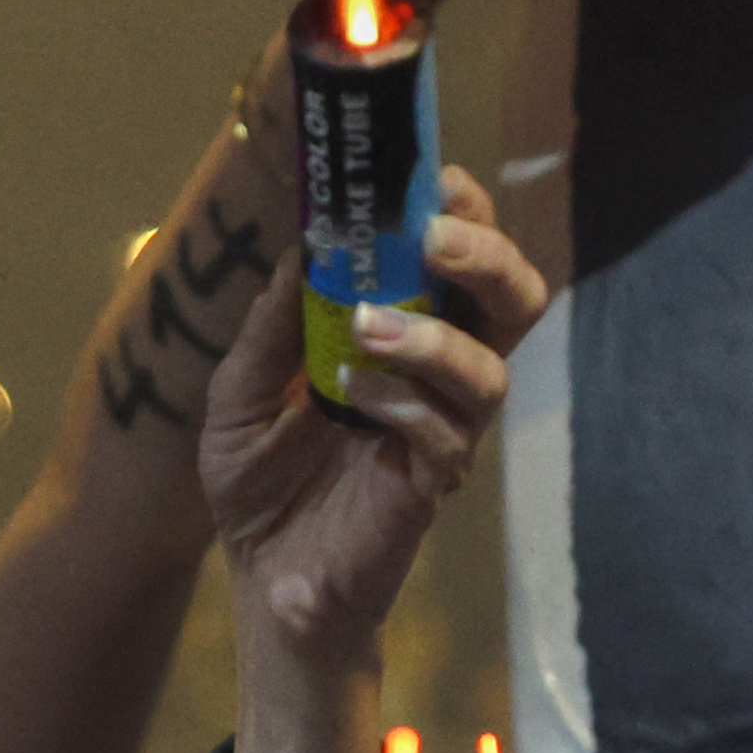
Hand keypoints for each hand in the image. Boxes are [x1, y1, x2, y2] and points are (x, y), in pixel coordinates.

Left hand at [199, 163, 542, 671]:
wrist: (263, 576)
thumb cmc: (261, 478)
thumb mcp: (238, 389)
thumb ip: (270, 323)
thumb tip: (300, 244)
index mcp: (404, 330)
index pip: (460, 258)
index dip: (463, 211)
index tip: (432, 176)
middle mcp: (440, 372)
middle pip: (513, 298)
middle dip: (485, 255)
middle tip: (434, 237)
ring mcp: (444, 429)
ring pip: (492, 369)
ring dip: (434, 336)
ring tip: (368, 327)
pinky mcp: (434, 484)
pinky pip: (447, 434)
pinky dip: (403, 403)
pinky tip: (352, 399)